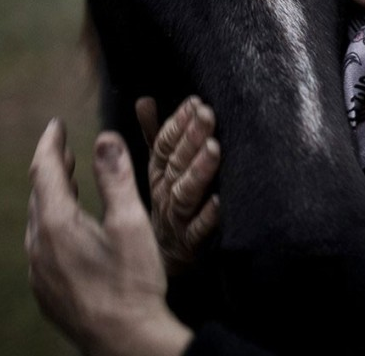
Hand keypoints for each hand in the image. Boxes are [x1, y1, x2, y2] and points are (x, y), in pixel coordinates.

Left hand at [26, 119, 191, 355]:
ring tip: (69, 183)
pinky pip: (42, 248)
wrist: (126, 343)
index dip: (50, 144)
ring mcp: (39, 274)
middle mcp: (39, 248)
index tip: (56, 124)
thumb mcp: (131, 222)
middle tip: (65, 149)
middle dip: (52, 168)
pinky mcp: (47, 293)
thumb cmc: (133, 282)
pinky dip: (52, 226)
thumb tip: (105, 138)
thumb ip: (116, 177)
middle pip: (38, 196)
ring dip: (52, 198)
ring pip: (38, 223)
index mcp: (57, 225)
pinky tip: (70, 231)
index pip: (45, 171)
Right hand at [136, 96, 221, 275]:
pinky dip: (208, 217)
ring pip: (185, 193)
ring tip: (214, 149)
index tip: (194, 102)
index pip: (163, 145)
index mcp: (158, 176)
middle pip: (176, 164)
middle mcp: (164, 195)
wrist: (161, 264)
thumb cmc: (165, 207)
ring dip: (199, 171)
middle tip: (207, 114)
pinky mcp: (190, 246)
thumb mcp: (158, 171)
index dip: (178, 124)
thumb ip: (154, 136)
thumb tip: (144, 100)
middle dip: (191, 138)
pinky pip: (198, 231)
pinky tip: (220, 202)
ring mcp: (176, 220)